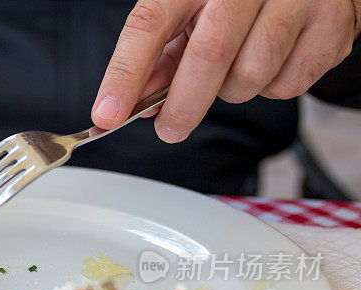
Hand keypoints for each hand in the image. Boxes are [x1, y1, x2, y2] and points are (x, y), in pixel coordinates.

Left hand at [92, 0, 360, 142]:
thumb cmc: (239, 2)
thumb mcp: (190, 16)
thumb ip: (161, 58)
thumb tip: (133, 102)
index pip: (150, 24)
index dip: (125, 74)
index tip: (107, 114)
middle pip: (208, 54)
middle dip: (183, 105)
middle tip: (170, 130)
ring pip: (251, 74)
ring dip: (232, 92)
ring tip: (235, 71)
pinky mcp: (330, 25)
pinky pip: (287, 84)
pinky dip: (271, 89)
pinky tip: (271, 64)